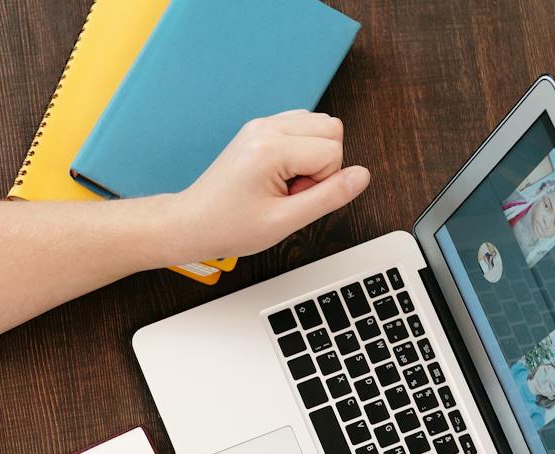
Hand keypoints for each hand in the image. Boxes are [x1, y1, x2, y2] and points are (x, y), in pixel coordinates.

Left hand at [167, 112, 370, 259]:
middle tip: (290, 192)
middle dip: (322, 164)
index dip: (322, 183)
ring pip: (319, 125)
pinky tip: (280, 174)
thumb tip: (362, 176)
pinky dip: (300, 150)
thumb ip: (329, 197)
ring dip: (312, 156)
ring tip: (283, 185)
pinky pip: (301, 127)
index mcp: (271, 148)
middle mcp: (266, 127)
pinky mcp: (259, 129)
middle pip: (331, 128)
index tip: (293, 200)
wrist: (191, 223)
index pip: (332, 151)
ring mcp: (261, 125)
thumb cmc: (229, 227)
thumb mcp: (284, 222)